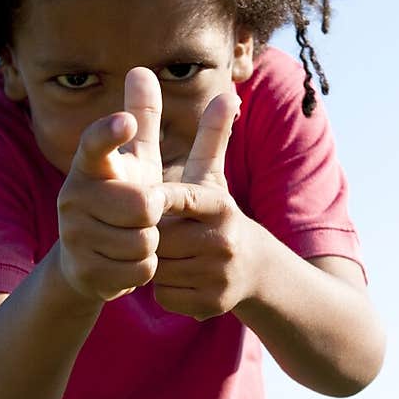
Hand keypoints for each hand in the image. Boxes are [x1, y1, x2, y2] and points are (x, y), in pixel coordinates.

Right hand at [56, 67, 167, 301]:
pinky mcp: (85, 270)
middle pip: (143, 204)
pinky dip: (143, 268)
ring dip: (150, 242)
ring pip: (144, 240)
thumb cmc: (119, 199)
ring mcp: (75, 236)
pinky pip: (139, 269)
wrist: (86, 260)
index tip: (125, 121)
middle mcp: (72, 197)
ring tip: (133, 238)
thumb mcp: (134, 160)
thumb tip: (142, 69)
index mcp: (87, 167)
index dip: (110, 132)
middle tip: (143, 214)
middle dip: (155, 213)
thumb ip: (141, 119)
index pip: (94, 144)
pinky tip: (126, 261)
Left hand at [155, 93, 261, 320]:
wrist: (254, 270)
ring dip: (156, 262)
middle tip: (153, 232)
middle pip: (161, 238)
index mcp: (220, 207)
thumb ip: (213, 138)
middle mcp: (223, 241)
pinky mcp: (211, 304)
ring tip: (169, 253)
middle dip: (153, 235)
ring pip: (160, 269)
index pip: (182, 198)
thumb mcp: (215, 178)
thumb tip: (227, 95)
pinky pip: (166, 296)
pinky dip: (165, 289)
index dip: (159, 199)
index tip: (143, 199)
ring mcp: (218, 276)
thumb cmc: (219, 216)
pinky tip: (178, 277)